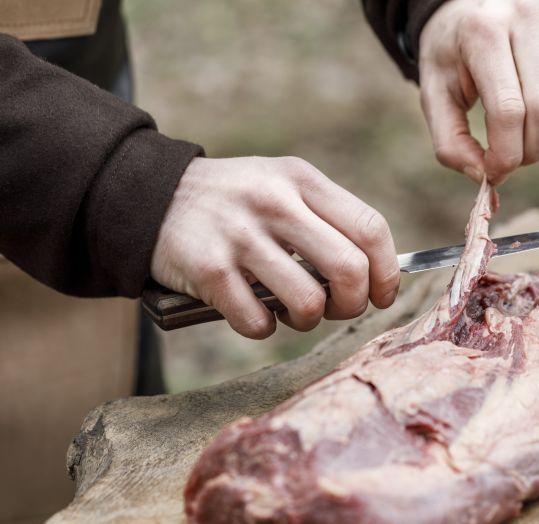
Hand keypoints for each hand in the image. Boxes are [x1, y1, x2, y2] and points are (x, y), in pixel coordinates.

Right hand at [150, 156, 399, 338]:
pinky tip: (251, 311)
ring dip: (306, 321)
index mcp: (300, 180)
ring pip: (307, 303)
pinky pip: (258, 322)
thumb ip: (324, 218)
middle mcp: (274, 202)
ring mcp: (240, 235)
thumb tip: (374, 275)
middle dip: (353, 304)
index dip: (387, 273)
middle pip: (349, 270)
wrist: (151, 197)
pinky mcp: (209, 269)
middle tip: (337, 309)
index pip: (370, 229)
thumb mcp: (280, 185)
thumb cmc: (232, 202)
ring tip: (290, 310)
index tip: (382, 296)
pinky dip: (262, 328)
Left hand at [418, 0, 538, 184]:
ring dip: (538, 131)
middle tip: (505, 162)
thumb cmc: (449, 59)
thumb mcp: (434, 97)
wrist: (466, 10)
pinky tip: (527, 92)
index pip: (508, 109)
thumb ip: (450, 143)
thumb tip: (483, 177)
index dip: (504, 154)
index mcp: (482, 32)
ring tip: (510, 121)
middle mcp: (525, 16)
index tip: (493, 174)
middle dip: (525, 150)